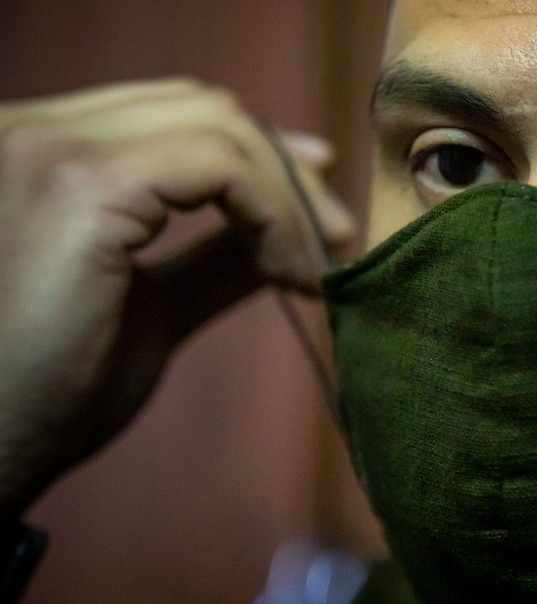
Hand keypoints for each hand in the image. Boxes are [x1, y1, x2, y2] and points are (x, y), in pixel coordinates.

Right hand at [0, 79, 354, 515]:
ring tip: (313, 267)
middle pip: (201, 107)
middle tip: (334, 237)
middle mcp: (33, 131)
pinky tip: (290, 274)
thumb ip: (210, 261)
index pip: (174, 112)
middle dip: (286, 169)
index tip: (318, 205)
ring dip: (288, 196)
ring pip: (216, 127)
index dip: (261, 152)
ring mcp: (50, 150)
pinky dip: (274, 214)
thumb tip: (283, 237)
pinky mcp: (80, 188)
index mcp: (41, 151)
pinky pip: (219, 167)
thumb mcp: (149, 309)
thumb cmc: (47, 394)